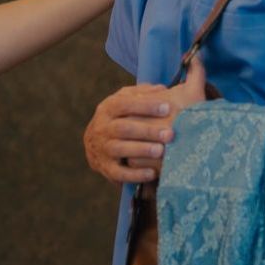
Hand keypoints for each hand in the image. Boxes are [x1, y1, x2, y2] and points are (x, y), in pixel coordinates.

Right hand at [83, 60, 208, 184]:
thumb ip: (142, 93)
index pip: (124, 104)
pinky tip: (152, 173)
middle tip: (170, 134)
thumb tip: (162, 89)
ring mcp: (103, 149)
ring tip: (161, 151)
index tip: (167, 107)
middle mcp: (102, 128)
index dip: (145, 106)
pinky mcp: (106, 168)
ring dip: (141, 150)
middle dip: (147, 131)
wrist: (94, 144)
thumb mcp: (124, 100)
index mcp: (108, 108)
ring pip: (120, 149)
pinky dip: (135, 174)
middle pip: (123, 128)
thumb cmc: (119, 118)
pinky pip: (119, 173)